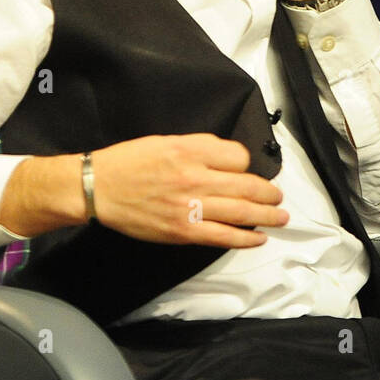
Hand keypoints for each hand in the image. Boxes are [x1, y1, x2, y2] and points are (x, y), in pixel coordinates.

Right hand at [92, 134, 287, 247]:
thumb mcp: (165, 141)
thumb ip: (198, 147)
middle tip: (278, 196)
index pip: (237, 157)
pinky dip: (246, 238)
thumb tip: (228, 158)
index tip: (243, 170)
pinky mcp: (183, 231)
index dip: (245, 164)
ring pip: (242, 212)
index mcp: (190, 150)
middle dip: (269, 193)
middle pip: (247, 185)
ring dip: (267, 216)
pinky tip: (258, 238)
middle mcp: (195, 177)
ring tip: (280, 217)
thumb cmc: (129, 162)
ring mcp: (190, 206)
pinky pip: (223, 236)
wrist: (99, 188)